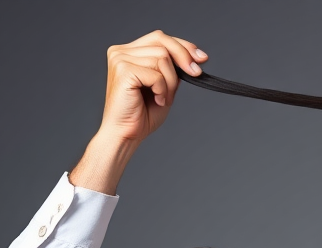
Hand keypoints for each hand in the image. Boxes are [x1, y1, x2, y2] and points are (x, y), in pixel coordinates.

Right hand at [70, 31, 208, 194]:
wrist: (126, 135)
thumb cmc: (140, 117)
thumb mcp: (164, 89)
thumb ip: (172, 72)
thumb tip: (190, 59)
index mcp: (129, 53)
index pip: (159, 38)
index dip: (183, 45)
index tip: (202, 58)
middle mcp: (121, 51)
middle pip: (162, 42)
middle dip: (184, 58)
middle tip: (197, 74)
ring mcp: (120, 59)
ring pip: (162, 58)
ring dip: (171, 82)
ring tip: (163, 99)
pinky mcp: (123, 70)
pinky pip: (156, 74)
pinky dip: (162, 89)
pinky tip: (157, 101)